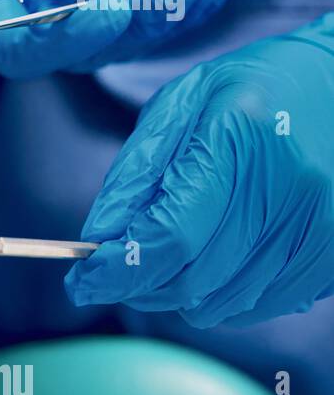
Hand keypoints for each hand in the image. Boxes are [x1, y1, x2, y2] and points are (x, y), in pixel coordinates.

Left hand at [66, 13, 333, 326]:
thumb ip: (135, 172)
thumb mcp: (180, 103)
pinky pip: (262, 305)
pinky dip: (225, 293)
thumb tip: (99, 237)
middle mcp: (289, 186)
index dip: (118, 271)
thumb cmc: (255, 88)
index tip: (85, 280)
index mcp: (240, 138)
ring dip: (182, 291)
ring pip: (224, 301)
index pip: (169, 236)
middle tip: (121, 265)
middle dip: (142, 282)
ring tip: (176, 249)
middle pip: (194, 278)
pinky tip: (220, 254)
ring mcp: (322, 223)